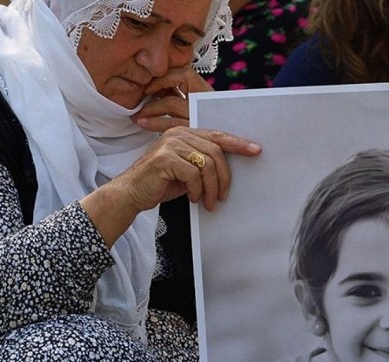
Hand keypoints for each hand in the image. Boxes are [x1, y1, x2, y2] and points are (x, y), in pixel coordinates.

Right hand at [114, 127, 259, 212]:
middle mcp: (178, 134)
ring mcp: (170, 144)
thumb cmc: (161, 184)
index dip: (238, 143)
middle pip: (215, 152)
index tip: (256, 150)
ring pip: (206, 164)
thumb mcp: (187, 171)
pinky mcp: (165, 159)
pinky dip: (196, 190)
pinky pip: (193, 174)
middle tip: (223, 197)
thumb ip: (204, 164)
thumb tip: (229, 171)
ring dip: (211, 188)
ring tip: (208, 202)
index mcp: (185, 133)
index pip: (217, 135)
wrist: (132, 193)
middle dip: (224, 177)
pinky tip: (191, 197)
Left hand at [131, 66, 213, 131]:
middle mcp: (206, 100)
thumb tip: (162, 93)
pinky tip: (143, 123)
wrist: (232, 145)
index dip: (164, 77)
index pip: (185, 73)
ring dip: (148, 107)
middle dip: (153, 87)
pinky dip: (153, 122)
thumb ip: (188, 100)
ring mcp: (201, 115)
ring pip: (169, 103)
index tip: (150, 86)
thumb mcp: (207, 111)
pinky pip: (170, 124)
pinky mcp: (196, 131)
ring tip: (137, 115)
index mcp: (208, 93)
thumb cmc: (216, 132)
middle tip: (138, 98)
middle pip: (175, 82)